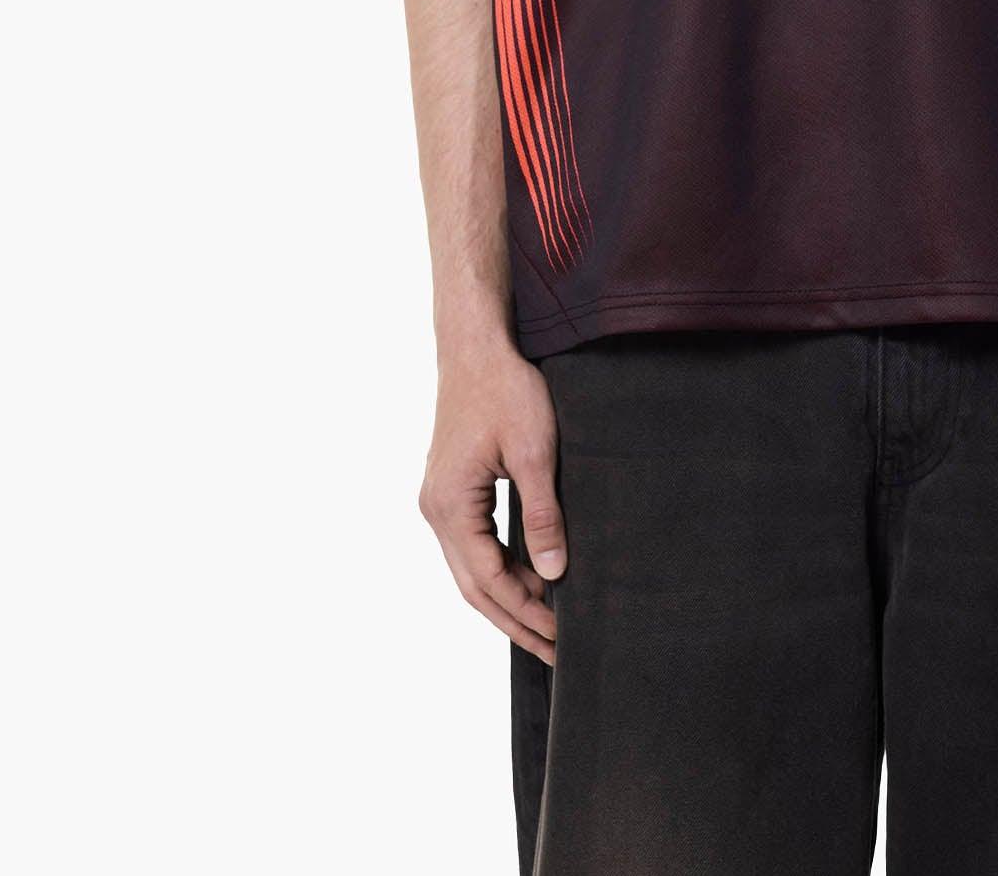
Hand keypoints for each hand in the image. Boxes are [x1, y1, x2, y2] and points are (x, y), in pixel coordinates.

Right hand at [418, 343, 566, 662]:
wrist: (476, 345)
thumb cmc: (505, 388)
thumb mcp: (535, 451)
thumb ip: (542, 515)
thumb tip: (552, 575)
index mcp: (451, 506)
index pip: (489, 581)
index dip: (527, 613)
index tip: (561, 638)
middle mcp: (436, 511)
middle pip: (475, 587)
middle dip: (516, 621)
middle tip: (556, 653)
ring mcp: (440, 501)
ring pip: (472, 570)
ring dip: (509, 598)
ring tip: (549, 626)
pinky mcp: (452, 490)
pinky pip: (475, 545)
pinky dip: (502, 569)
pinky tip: (531, 580)